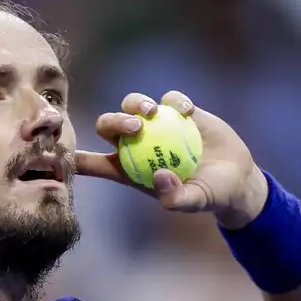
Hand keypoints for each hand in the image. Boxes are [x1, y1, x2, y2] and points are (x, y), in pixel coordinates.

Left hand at [76, 90, 268, 228]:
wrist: (238, 177)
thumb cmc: (210, 194)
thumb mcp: (197, 201)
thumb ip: (178, 198)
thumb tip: (161, 178)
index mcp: (129, 169)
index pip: (95, 164)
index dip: (77, 159)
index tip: (63, 154)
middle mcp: (137, 145)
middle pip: (108, 126)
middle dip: (113, 122)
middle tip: (135, 127)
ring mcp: (157, 125)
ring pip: (132, 105)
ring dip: (136, 104)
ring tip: (152, 112)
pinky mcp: (178, 111)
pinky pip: (169, 99)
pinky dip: (174, 100)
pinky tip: (187, 111)